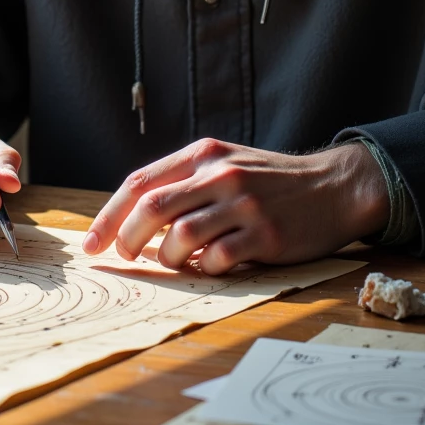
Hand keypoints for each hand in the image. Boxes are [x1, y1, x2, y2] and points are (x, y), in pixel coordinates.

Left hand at [81, 138, 387, 273]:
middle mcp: (220, 174)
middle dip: (128, 239)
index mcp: (203, 154)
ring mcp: (243, 204)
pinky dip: (206, 269)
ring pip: (181, 237)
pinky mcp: (265, 235)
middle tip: (126, 257)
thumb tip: (133, 219)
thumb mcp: (226, 163)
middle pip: (152, 209)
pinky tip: (212, 266)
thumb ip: (185, 182)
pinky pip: (218, 259)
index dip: (110, 216)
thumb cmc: (270, 181)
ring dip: (170, 259)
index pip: (140, 182)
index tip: (92, 244)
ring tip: (178, 261)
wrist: (333, 187)